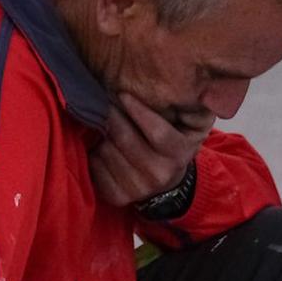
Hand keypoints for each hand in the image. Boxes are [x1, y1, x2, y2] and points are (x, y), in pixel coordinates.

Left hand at [89, 91, 213, 207]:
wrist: (167, 185)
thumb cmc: (170, 145)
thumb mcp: (187, 126)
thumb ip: (181, 107)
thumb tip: (169, 83)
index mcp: (178, 155)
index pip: (158, 132)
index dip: (138, 110)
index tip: (123, 94)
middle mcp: (159, 175)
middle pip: (124, 138)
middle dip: (112, 117)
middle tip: (106, 104)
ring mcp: (137, 189)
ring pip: (105, 151)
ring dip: (101, 137)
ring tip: (105, 129)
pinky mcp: (117, 198)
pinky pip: (94, 168)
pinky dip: (93, 155)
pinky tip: (101, 150)